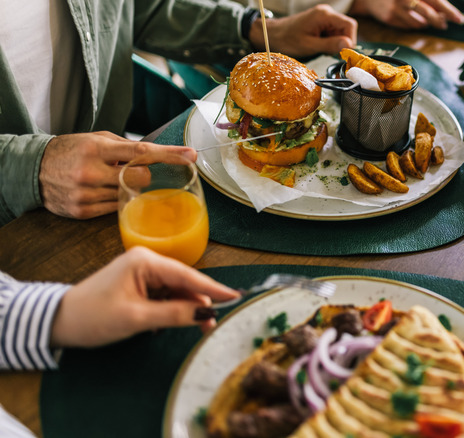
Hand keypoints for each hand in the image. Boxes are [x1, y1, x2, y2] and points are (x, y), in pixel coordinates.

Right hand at [40, 131, 196, 218]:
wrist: (32, 169)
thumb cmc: (72, 151)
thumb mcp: (97, 139)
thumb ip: (125, 147)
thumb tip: (157, 154)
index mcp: (97, 148)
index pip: (142, 152)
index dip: (170, 154)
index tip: (191, 154)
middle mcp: (92, 171)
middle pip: (142, 178)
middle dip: (143, 175)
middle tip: (127, 171)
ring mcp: (86, 193)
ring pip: (130, 195)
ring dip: (126, 188)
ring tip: (106, 179)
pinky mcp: (82, 211)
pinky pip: (116, 210)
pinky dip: (115, 200)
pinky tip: (99, 191)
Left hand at [50, 247, 238, 347]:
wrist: (59, 322)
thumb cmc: (92, 317)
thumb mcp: (136, 318)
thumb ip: (173, 314)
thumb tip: (206, 314)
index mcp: (145, 261)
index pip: (188, 275)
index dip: (213, 289)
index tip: (236, 298)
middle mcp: (147, 261)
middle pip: (185, 282)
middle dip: (200, 303)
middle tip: (214, 325)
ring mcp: (143, 273)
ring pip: (178, 291)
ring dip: (188, 309)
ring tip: (199, 328)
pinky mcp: (140, 285)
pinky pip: (166, 296)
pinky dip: (174, 310)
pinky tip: (176, 323)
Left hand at [251, 4, 356, 57]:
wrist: (273, 35)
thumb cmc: (287, 39)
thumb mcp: (309, 45)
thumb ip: (330, 45)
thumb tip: (348, 45)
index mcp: (324, 15)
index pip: (350, 25)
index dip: (350, 40)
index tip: (341, 52)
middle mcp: (326, 13)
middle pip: (347, 29)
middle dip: (341, 43)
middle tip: (328, 51)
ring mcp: (324, 18)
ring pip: (341, 32)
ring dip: (335, 43)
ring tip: (320, 47)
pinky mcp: (322, 23)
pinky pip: (334, 33)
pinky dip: (330, 42)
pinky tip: (319, 45)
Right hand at [349, 0, 463, 29]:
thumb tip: (445, 11)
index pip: (437, 0)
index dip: (450, 11)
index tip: (459, 19)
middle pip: (429, 14)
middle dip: (439, 21)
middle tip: (444, 25)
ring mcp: (397, 8)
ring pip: (419, 23)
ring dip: (427, 24)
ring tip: (429, 21)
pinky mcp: (390, 18)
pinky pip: (408, 26)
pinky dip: (414, 25)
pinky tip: (414, 20)